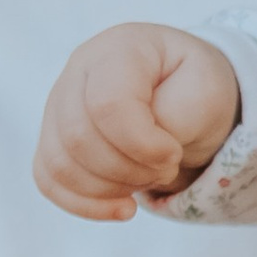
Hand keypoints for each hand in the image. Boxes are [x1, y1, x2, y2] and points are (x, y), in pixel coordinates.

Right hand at [36, 23, 244, 220]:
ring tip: (147, 178)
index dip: (142, 144)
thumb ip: (175, 114)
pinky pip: (50, 181)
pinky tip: (123, 207)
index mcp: (119, 49)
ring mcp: (58, 106)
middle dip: (129, 170)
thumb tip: (140, 147)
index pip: (107, 104)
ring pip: (60, 165)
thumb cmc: (196, 88)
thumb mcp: (206, 91)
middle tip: (165, 167)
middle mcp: (78, 72)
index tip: (174, 153)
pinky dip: (87, 204)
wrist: (186, 96)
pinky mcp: (53, 139)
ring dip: (111, 188)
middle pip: (78, 138)